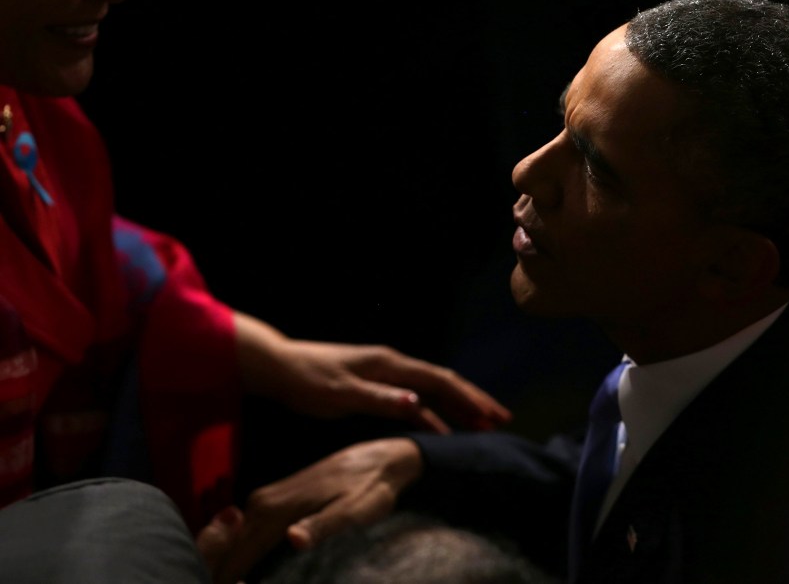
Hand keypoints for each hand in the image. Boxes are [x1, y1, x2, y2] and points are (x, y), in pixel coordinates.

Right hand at [197, 437, 421, 583]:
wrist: (378, 459)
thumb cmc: (369, 488)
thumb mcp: (352, 511)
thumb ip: (321, 527)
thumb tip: (293, 540)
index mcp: (273, 509)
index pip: (234, 557)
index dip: (228, 581)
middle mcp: (259, 503)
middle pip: (225, 552)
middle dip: (225, 576)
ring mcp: (263, 501)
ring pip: (233, 544)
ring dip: (232, 569)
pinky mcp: (271, 502)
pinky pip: (245, 536)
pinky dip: (243, 557)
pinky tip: (252, 575)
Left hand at [234, 312, 510, 432]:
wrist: (279, 367)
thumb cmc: (306, 381)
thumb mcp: (340, 395)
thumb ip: (380, 399)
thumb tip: (417, 404)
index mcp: (390, 366)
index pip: (440, 381)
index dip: (469, 398)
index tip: (493, 414)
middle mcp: (394, 366)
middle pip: (444, 382)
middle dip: (474, 400)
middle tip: (502, 419)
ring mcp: (386, 375)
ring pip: (432, 392)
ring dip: (458, 408)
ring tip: (483, 425)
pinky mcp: (377, 386)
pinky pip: (415, 400)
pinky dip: (434, 414)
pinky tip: (444, 430)